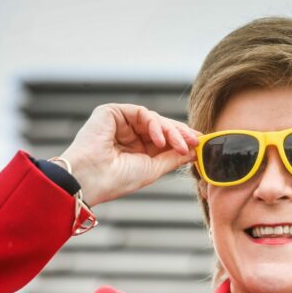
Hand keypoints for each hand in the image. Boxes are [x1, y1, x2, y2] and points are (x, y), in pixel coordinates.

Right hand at [58, 103, 200, 206]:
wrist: (91, 180)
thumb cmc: (117, 179)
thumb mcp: (154, 168)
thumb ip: (174, 157)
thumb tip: (195, 150)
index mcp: (136, 149)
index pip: (164, 139)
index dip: (182, 140)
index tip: (200, 144)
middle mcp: (128, 134)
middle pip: (162, 127)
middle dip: (181, 134)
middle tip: (195, 141)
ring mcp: (120, 122)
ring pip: (154, 119)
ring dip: (171, 131)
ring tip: (180, 145)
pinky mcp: (111, 112)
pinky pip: (141, 113)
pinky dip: (155, 124)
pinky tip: (159, 139)